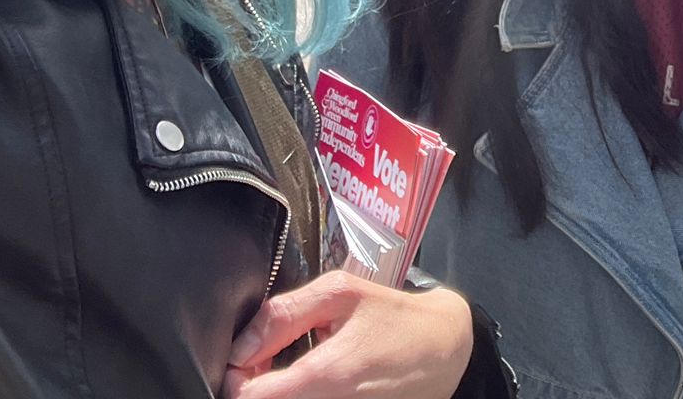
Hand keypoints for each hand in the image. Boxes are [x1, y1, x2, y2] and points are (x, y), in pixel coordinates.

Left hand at [222, 273, 472, 398]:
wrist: (446, 350)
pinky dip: (299, 395)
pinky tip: (309, 382)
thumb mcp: (343, 293)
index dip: (236, 375)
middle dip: (253, 383)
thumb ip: (285, 312)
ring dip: (275, 390)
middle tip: (266, 358)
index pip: (249, 397)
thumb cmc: (395, 318)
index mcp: (326, 376)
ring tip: (288, 369)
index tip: (245, 357)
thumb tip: (242, 345)